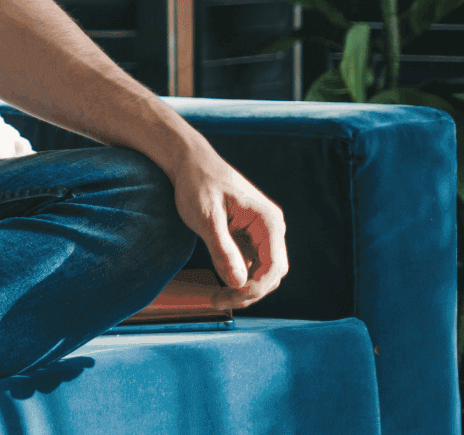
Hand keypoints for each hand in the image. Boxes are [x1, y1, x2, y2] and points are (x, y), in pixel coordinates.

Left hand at [168, 150, 288, 308]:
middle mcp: (271, 228)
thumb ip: (222, 249)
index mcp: (269, 221)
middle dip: (249, 292)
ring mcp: (261, 233)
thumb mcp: (206, 217)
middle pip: (271, 273)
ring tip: (216, 297)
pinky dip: (237, 277)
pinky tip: (218, 283)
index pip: (274, 267)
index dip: (255, 289)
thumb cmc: (197, 184)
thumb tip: (239, 283)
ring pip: (261, 271)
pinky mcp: (248, 236)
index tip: (229, 298)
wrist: (189, 162)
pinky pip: (250, 264)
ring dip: (243, 288)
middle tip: (217, 302)